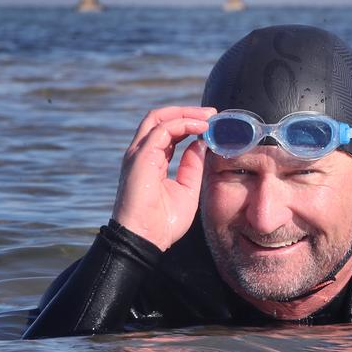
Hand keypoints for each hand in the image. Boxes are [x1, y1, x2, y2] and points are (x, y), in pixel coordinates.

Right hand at [111, 106, 215, 250]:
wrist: (146, 239)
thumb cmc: (163, 222)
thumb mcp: (187, 190)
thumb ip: (192, 166)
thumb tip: (201, 144)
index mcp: (151, 160)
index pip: (168, 131)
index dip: (189, 123)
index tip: (211, 123)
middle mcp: (142, 153)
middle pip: (161, 118)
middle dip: (188, 112)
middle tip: (212, 114)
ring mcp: (139, 153)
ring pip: (159, 118)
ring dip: (187, 113)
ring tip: (209, 117)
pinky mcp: (141, 157)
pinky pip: (162, 130)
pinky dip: (183, 124)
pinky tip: (201, 128)